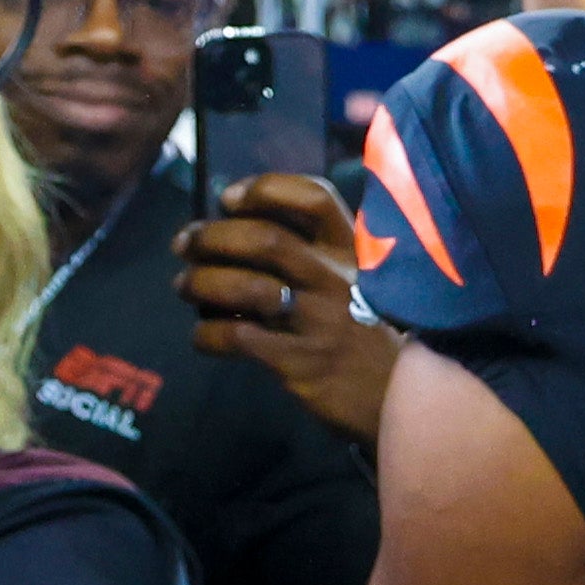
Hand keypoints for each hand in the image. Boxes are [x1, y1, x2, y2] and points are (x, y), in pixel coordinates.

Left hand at [176, 173, 400, 446]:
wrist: (400, 394)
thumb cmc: (368, 330)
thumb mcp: (359, 281)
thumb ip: (316, 253)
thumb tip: (241, 229)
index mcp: (353, 251)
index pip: (314, 199)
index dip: (266, 189)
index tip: (229, 198)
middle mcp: (337, 278)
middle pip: (264, 238)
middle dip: (211, 236)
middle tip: (185, 244)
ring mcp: (319, 319)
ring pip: (245, 285)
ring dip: (199, 282)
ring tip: (184, 287)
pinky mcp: (300, 360)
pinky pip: (236, 336)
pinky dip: (206, 334)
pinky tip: (204, 336)